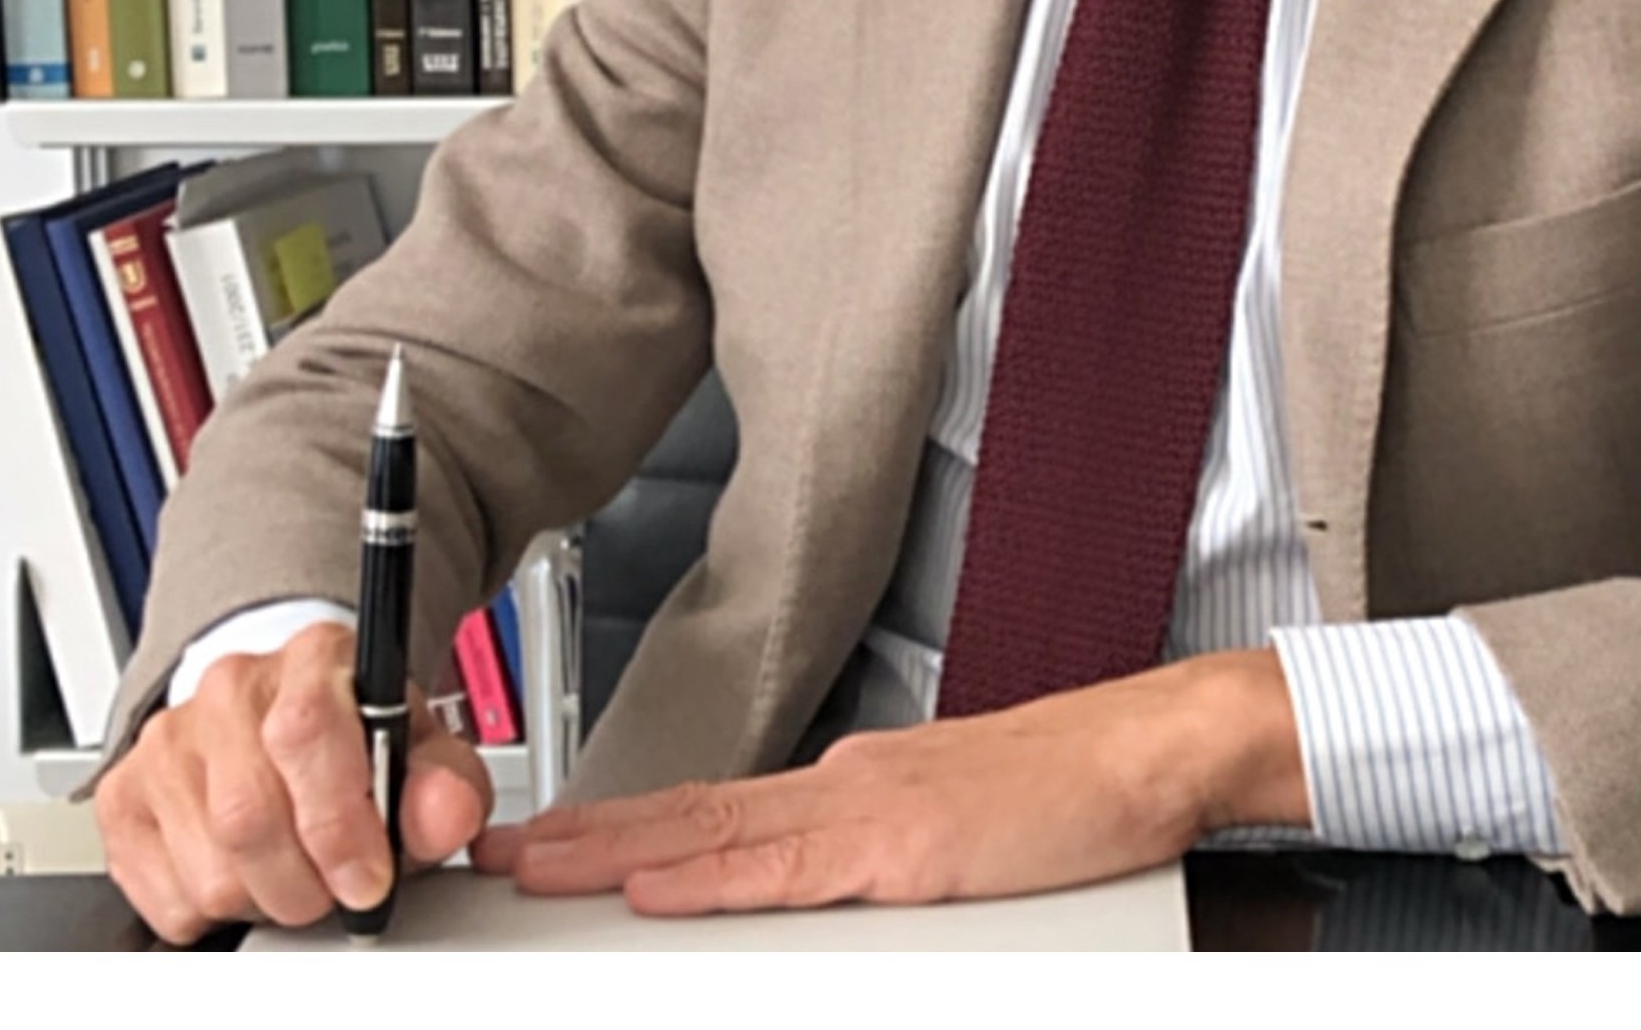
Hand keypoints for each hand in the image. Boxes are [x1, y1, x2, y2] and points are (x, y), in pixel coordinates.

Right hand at [95, 618, 492, 943]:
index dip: (339, 822)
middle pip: (248, 814)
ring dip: (264, 899)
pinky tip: (243, 873)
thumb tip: (443, 812)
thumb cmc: (354, 739)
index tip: (370, 876)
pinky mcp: (123, 797)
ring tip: (293, 872)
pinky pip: (166, 899)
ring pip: (210, 868)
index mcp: (313, 659)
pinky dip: (213, 912)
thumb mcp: (420, 751)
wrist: (282, 717)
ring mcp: (168, 740)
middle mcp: (232, 688)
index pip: (305, 729)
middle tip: (335, 888)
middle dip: (306, 881)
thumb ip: (444, 784)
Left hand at [472, 648, 1310, 915]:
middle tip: (497, 849)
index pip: (715, 807)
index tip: (551, 839)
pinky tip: (655, 888)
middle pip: (691, 812)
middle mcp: (845, 783)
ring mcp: (870, 812)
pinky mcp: (906, 849)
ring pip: (717, 833)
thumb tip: (817, 868)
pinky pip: (787, 869)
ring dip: (615, 852)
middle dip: (586, 836)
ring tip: (536, 866)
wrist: (1143, 751)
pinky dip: (710, 876)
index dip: (624, 824)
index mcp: (852, 784)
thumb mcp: (952, 822)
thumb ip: (878, 842)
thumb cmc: (1069, 792)